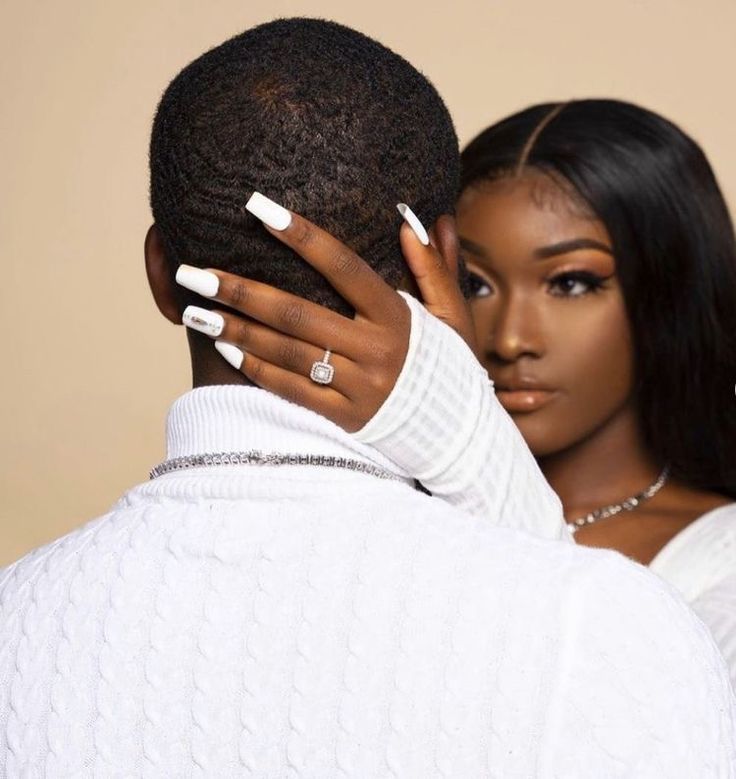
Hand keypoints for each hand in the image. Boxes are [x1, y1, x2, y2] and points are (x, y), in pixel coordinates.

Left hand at [178, 205, 475, 431]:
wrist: (456, 432)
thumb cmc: (448, 363)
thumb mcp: (451, 314)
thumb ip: (432, 266)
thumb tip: (411, 218)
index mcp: (398, 316)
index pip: (342, 267)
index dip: (300, 235)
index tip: (256, 206)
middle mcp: (376, 350)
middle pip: (297, 313)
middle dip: (239, 290)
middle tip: (191, 272)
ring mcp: (359, 388)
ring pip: (287, 353)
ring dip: (235, 330)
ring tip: (191, 310)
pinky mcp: (346, 419)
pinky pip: (293, 391)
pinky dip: (258, 369)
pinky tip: (226, 349)